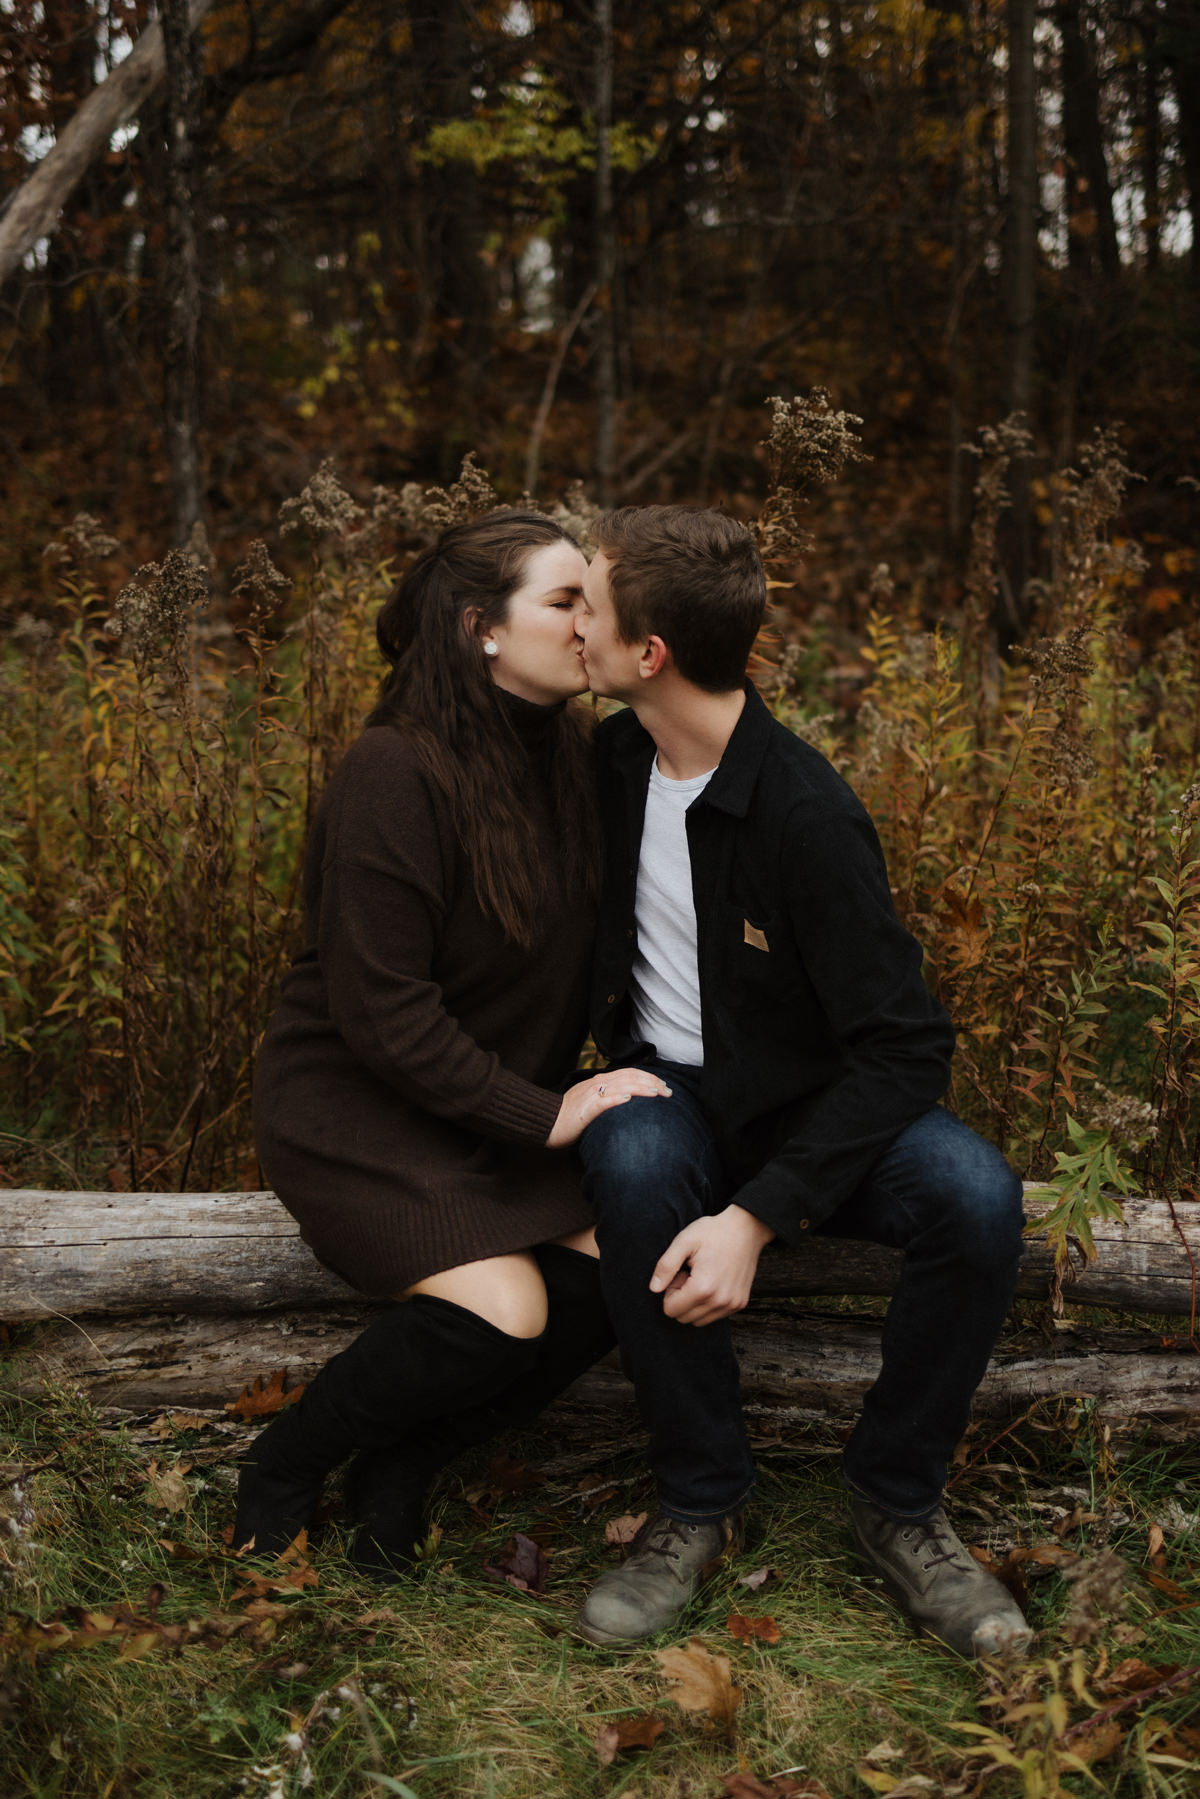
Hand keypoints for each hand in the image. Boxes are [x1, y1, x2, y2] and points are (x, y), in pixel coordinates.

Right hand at [546, 1068, 671, 1147]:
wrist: (547, 1122)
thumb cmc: (570, 1115)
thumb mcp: (591, 1101)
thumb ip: (608, 1096)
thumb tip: (629, 1098)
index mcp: (599, 1082)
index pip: (629, 1073)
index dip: (648, 1077)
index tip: (663, 1086)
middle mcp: (596, 1084)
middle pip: (628, 1077)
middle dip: (651, 1083)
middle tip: (668, 1091)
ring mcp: (590, 1096)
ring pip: (619, 1086)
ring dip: (639, 1088)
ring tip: (655, 1093)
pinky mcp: (584, 1109)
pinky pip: (602, 1102)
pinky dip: (616, 1099)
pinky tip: (628, 1099)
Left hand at [649, 1205, 774, 1325]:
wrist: (746, 1228)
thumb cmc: (713, 1232)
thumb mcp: (684, 1241)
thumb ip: (666, 1266)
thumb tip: (654, 1289)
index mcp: (703, 1288)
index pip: (670, 1310)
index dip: (670, 1290)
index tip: (681, 1272)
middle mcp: (719, 1301)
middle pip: (683, 1318)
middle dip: (681, 1299)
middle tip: (690, 1274)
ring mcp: (732, 1304)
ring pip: (699, 1321)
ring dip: (694, 1303)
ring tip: (701, 1278)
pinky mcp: (740, 1304)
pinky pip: (714, 1316)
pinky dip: (708, 1304)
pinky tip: (713, 1281)